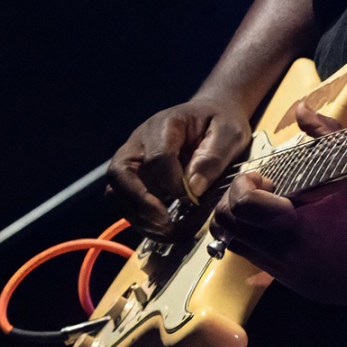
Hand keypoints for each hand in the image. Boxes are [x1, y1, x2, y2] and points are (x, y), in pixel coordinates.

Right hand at [107, 97, 252, 233]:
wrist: (211, 116)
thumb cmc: (220, 123)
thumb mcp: (230, 134)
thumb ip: (213, 158)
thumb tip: (193, 188)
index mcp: (165, 125)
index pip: (157, 158)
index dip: (172, 183)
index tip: (193, 198)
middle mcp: (140, 141)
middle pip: (120, 172)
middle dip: (140, 202)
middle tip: (164, 222)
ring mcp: (132, 159)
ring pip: (116, 190)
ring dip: (138, 215)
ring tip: (166, 230)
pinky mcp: (133, 177)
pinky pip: (124, 200)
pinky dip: (140, 219)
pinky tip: (162, 229)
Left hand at [210, 104, 346, 305]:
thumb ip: (325, 135)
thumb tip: (302, 108)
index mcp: (293, 224)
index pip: (242, 204)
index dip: (243, 185)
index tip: (263, 177)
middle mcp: (278, 249)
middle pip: (225, 223)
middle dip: (233, 199)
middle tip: (259, 190)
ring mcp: (275, 267)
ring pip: (229, 240)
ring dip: (236, 218)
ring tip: (260, 206)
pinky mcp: (277, 277)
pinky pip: (244, 254)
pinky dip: (245, 235)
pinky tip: (268, 223)